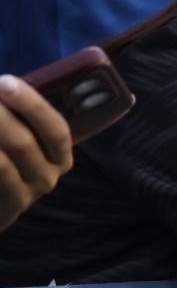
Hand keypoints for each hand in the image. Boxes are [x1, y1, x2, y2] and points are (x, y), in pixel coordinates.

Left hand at [0, 74, 73, 231]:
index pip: (56, 129)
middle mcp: (48, 177)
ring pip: (3, 161)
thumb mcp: (22, 138)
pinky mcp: (6, 206)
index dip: (32, 104)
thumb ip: (16, 116)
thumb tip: (0, 86)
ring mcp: (25, 195)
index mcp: (59, 156)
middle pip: (24, 142)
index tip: (6, 81)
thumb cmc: (8, 161)